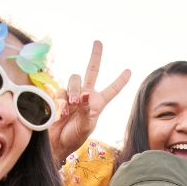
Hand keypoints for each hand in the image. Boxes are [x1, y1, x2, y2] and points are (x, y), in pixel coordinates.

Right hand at [47, 41, 130, 161]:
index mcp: (98, 103)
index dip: (120, 80)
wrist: (57, 143)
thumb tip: (85, 94)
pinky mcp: (59, 96)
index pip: (112, 89)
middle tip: (98, 42)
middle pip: (92, 70)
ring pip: (75, 79)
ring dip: (74, 90)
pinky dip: (63, 100)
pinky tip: (63, 112)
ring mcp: (72, 94)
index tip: (129, 71)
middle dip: (95, 56)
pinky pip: (62, 90)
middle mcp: (86, 95)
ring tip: (73, 105)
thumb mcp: (86, 126)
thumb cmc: (75, 137)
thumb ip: (86, 109)